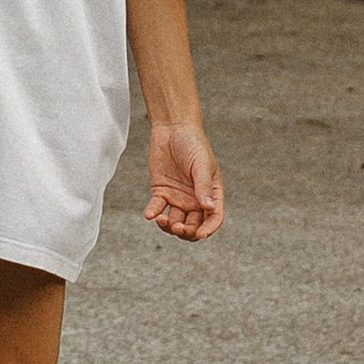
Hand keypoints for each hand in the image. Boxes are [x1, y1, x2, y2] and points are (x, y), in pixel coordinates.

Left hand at [144, 113, 223, 241]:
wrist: (172, 129)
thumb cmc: (193, 143)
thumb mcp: (202, 164)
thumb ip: (204, 186)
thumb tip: (209, 207)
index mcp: (211, 195)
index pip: (213, 218)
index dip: (209, 229)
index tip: (200, 234)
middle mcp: (195, 200)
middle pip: (193, 226)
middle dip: (186, 232)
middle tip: (178, 228)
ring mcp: (178, 198)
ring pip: (175, 222)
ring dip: (169, 226)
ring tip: (163, 221)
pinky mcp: (161, 192)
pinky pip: (157, 208)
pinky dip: (153, 213)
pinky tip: (150, 215)